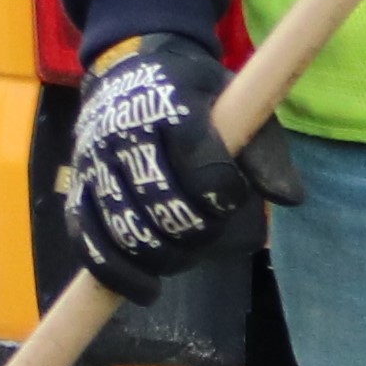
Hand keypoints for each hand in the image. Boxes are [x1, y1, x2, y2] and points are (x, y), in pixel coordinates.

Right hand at [61, 30, 296, 302]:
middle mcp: (122, 132)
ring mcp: (93, 165)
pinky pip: (89, 244)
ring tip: (185, 257)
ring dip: (164, 257)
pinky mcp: (76, 192)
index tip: (233, 199)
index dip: (222, 193)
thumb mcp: (238, 103)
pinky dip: (119, 275)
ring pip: (126, 230)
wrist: (129, 75)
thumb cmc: (196, 97)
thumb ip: (264, 151)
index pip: (199, 162)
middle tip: (211, 232)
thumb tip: (288, 199)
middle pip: (162, 204)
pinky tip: (148, 290)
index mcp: (169, 102)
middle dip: (196, 230)